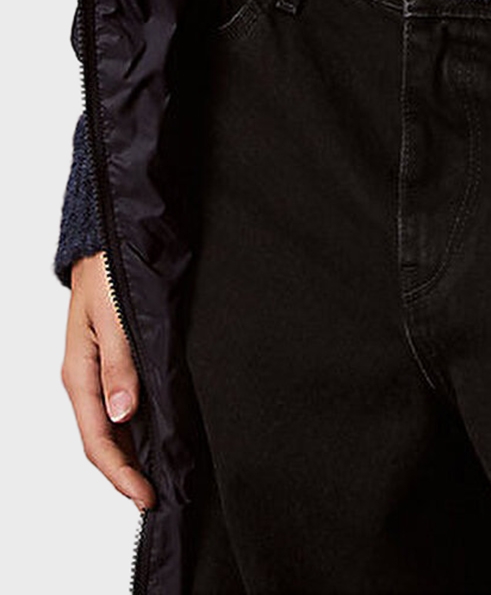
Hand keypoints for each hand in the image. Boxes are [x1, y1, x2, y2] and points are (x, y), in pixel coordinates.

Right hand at [61, 251, 155, 512]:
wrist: (106, 241)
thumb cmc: (107, 273)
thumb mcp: (114, 318)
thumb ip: (120, 365)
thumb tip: (123, 413)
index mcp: (79, 376)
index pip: (98, 442)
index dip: (122, 475)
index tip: (146, 498)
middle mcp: (87, 381)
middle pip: (105, 442)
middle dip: (128, 474)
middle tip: (160, 497)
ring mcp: (99, 373)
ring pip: (114, 427)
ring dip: (135, 455)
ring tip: (163, 477)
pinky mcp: (115, 362)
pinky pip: (123, 406)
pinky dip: (139, 428)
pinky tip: (160, 435)